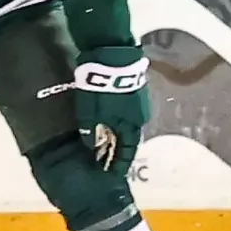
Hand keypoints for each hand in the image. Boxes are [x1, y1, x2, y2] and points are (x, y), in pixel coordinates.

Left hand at [72, 52, 151, 173]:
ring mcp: (140, 100)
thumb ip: (91, 132)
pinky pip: (126, 109)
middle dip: (119, 148)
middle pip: (129, 137)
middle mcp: (140, 116)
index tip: (114, 174)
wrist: (112, 56)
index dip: (120, 163)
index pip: (127, 151)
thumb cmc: (100, 89)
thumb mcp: (90, 114)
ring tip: (108, 139)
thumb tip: (91, 146)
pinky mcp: (136, 86)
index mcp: (131, 126)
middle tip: (109, 158)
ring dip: (119, 131)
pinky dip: (118, 117)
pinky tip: (110, 117)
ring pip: (128, 122)